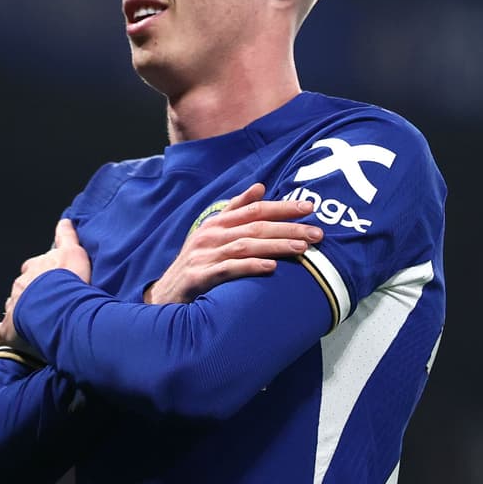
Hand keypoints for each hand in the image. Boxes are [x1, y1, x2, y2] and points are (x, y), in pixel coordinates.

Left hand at [0, 218, 92, 351]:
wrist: (57, 303)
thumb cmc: (67, 278)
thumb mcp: (73, 251)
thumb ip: (66, 237)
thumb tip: (64, 221)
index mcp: (34, 268)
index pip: (33, 267)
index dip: (39, 272)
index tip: (46, 277)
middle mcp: (21, 285)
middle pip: (21, 287)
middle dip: (28, 292)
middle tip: (40, 300)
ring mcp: (13, 306)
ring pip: (12, 307)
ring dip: (17, 311)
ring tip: (26, 320)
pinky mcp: (9, 327)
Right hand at [144, 183, 322, 304]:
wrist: (166, 296)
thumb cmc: (196, 264)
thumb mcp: (212, 234)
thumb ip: (235, 210)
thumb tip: (260, 187)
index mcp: (216, 222)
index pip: (254, 209)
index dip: (282, 207)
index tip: (309, 207)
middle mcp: (210, 235)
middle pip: (255, 226)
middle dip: (288, 228)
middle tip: (316, 233)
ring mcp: (204, 255)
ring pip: (245, 245)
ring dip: (276, 246)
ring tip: (302, 249)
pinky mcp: (199, 276)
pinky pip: (228, 269)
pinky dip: (250, 266)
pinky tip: (270, 267)